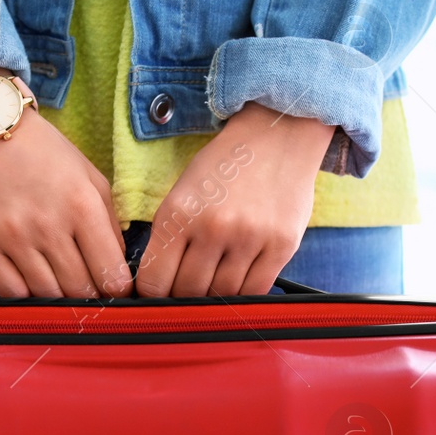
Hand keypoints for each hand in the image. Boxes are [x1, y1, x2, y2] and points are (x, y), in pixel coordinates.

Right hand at [0, 70, 132, 298]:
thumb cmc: (44, 154)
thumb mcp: (89, 177)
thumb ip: (109, 224)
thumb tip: (116, 268)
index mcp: (82, 206)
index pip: (111, 274)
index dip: (117, 288)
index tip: (114, 288)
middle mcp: (47, 225)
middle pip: (79, 291)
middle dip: (89, 296)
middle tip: (88, 290)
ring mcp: (11, 238)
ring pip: (46, 296)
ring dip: (58, 298)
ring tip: (60, 285)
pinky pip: (10, 292)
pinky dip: (25, 296)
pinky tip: (32, 283)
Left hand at [137, 102, 332, 296]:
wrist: (276, 137)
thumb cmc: (223, 168)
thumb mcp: (182, 194)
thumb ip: (170, 239)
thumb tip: (160, 288)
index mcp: (178, 213)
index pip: (154, 281)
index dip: (154, 296)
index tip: (160, 297)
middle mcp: (212, 227)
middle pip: (188, 292)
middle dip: (184, 297)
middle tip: (188, 291)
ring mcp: (249, 238)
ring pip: (222, 295)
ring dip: (215, 296)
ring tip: (215, 282)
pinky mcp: (281, 245)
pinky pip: (256, 290)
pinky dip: (244, 293)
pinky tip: (239, 281)